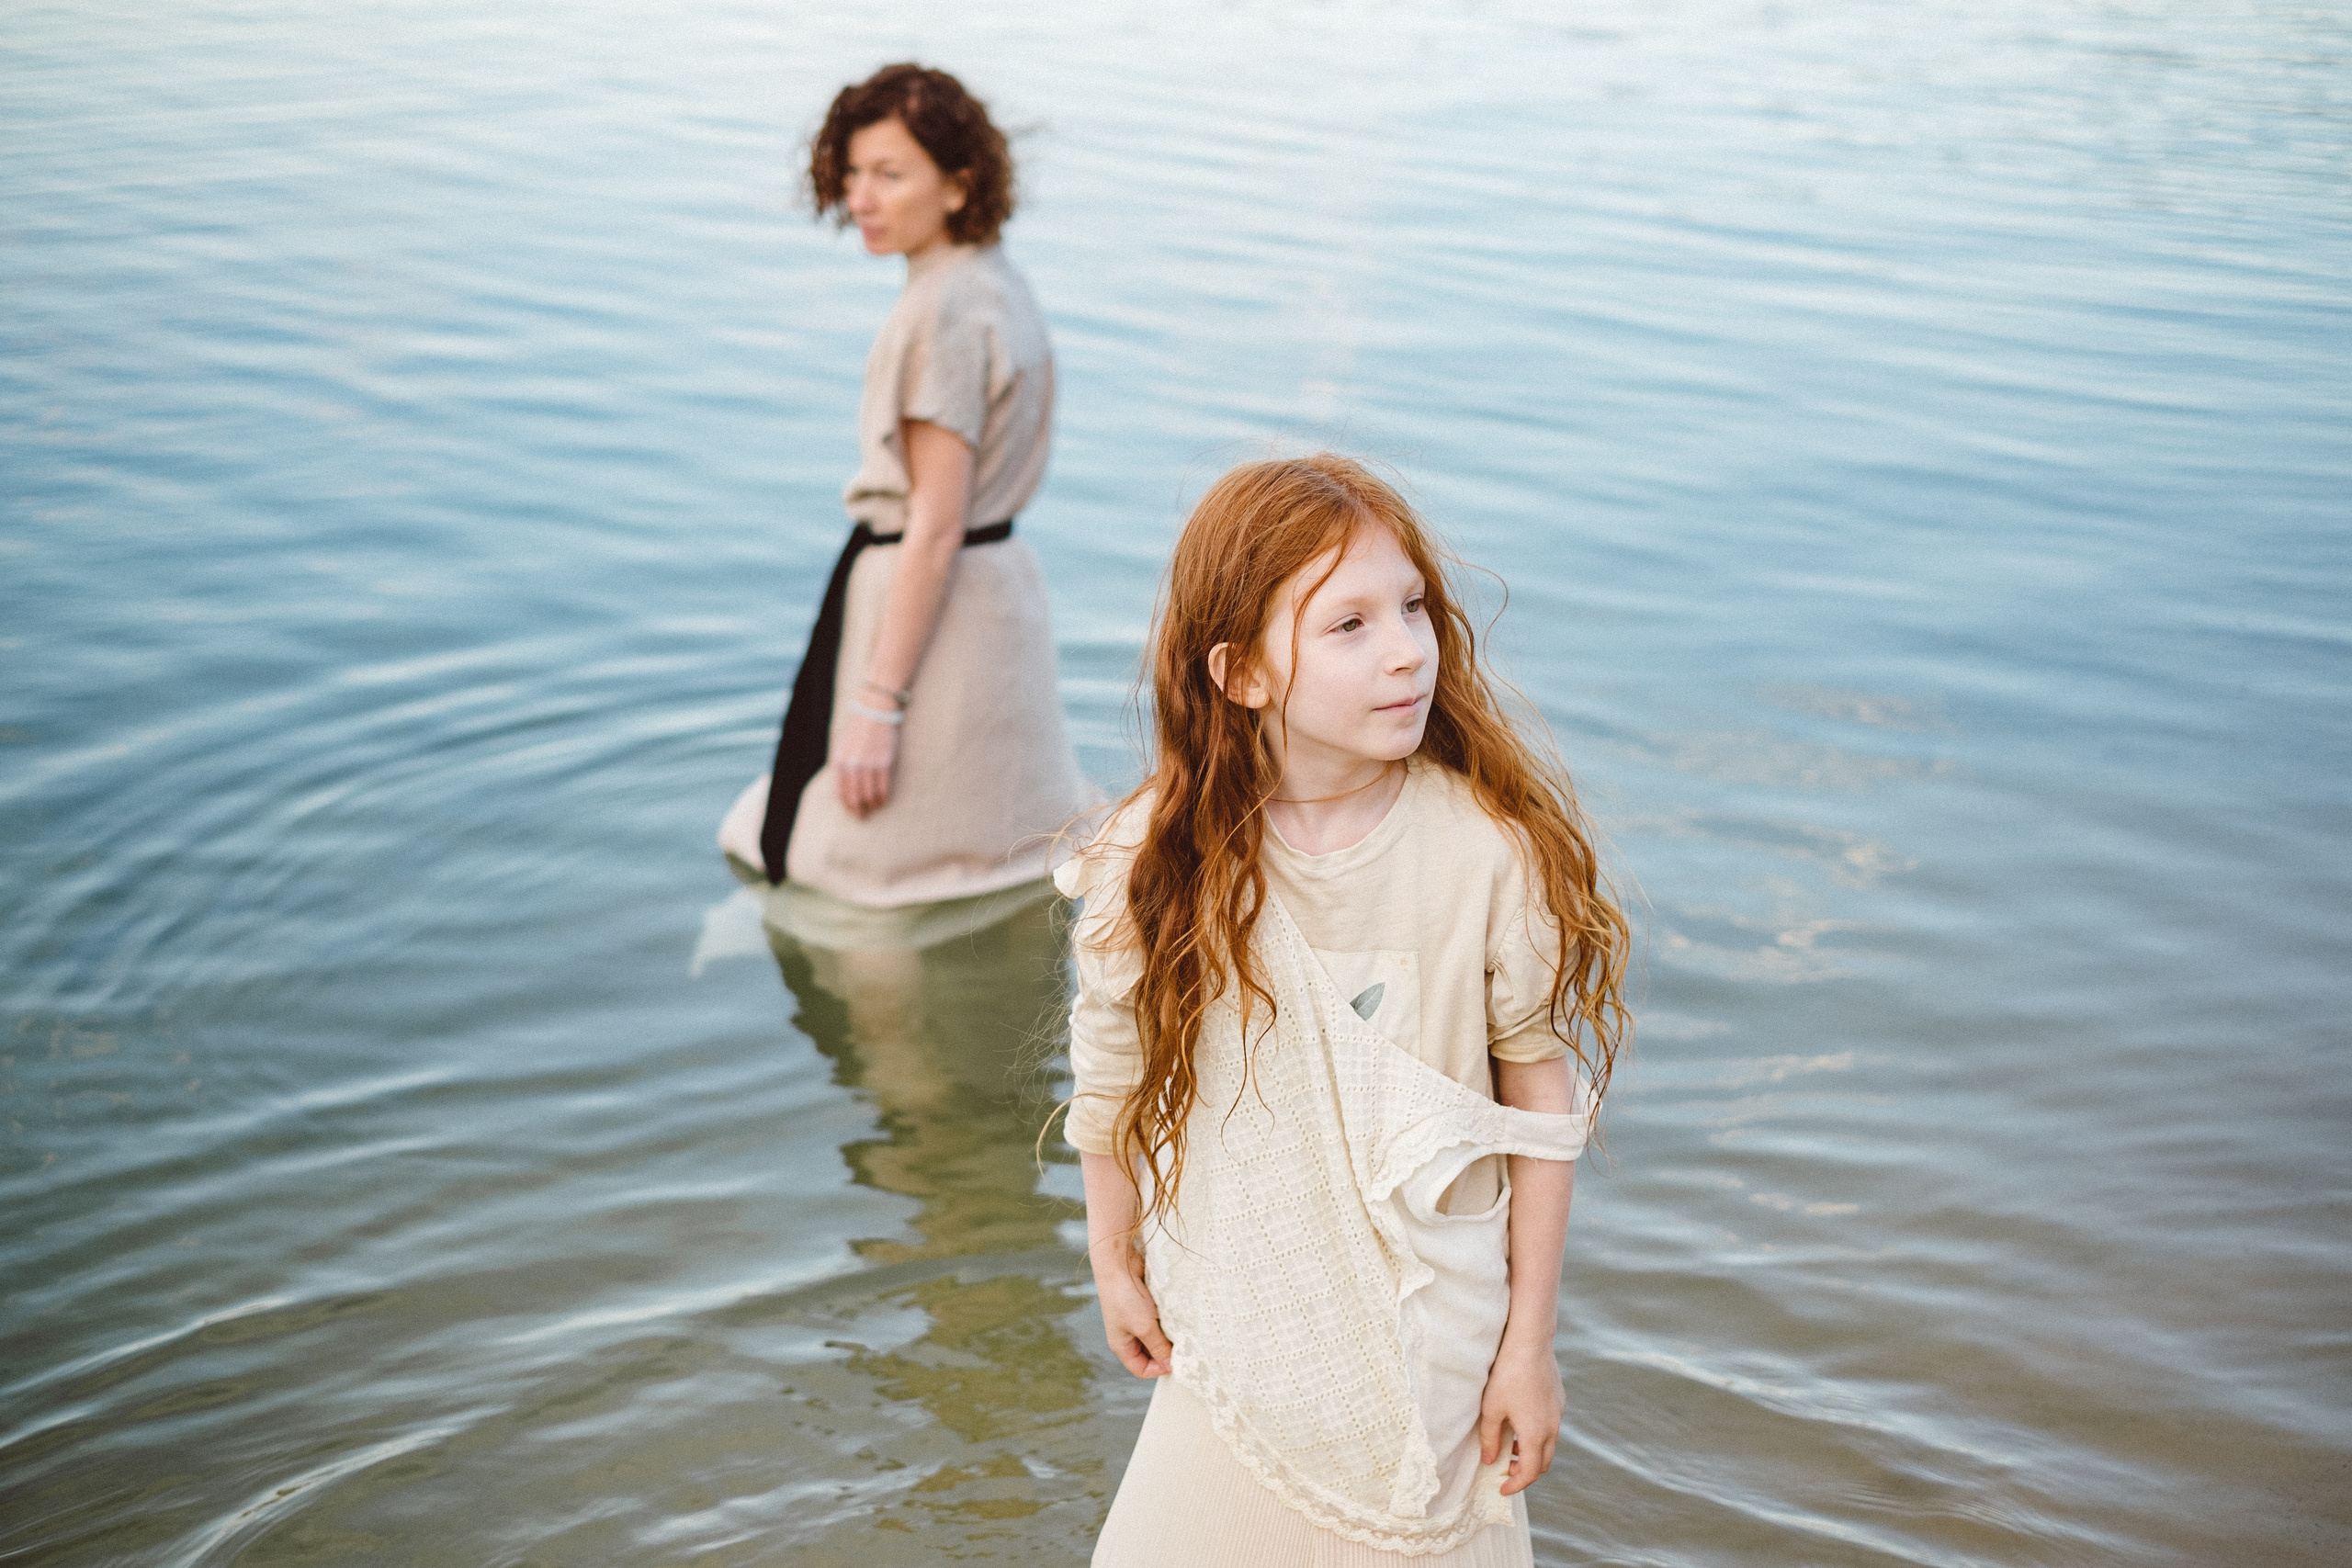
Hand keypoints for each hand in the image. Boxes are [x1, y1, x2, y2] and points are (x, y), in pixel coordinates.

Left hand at [832, 711, 898, 816]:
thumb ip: (841, 765)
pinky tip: (884, 800)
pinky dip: (883, 797)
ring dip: (872, 805)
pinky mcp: (884, 763)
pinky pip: (883, 787)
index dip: (848, 805)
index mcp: (839, 761)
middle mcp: (852, 765)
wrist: (874, 711)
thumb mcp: (842, 745)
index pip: (842, 791)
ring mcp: (869, 764)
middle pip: (856, 796)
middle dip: (859, 809)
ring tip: (875, 808)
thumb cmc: (858, 729)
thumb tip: (844, 787)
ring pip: (870, 794)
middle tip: (863, 817)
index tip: (853, 813)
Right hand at [1092, 1239, 1172, 1378]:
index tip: (1176, 1361)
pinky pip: (1161, 1320)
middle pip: (1151, 1354)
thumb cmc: (1126, 1298)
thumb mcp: (1144, 1328)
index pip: (1141, 1369)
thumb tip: (1171, 1364)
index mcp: (1122, 1345)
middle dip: (1166, 1352)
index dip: (1158, 1369)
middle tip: (1183, 1346)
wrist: (1119, 1262)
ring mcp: (1138, 1319)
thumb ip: (1159, 1347)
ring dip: (1170, 1335)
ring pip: (1158, 1336)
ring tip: (1180, 1330)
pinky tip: (1178, 1316)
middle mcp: (1129, 1334)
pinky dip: (1170, 1320)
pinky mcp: (1146, 1306)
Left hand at [1478, 1341, 1562, 1495]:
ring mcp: (1558, 1414)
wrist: (1530, 1344)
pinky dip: (1538, 1436)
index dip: (1515, 1485)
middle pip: (1542, 1463)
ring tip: (1510, 1446)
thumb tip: (1489, 1460)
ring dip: (1531, 1453)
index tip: (1501, 1488)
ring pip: (1549, 1445)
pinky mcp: (1559, 1400)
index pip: (1529, 1473)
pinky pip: (1551, 1427)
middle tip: (1505, 1469)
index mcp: (1535, 1435)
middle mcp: (1552, 1428)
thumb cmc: (1507, 1376)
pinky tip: (1520, 1423)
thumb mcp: (1490, 1409)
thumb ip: (1489, 1439)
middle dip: (1525, 1472)